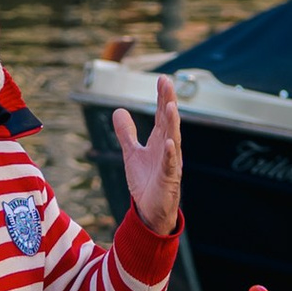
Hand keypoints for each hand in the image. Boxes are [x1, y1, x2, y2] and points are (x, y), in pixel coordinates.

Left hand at [116, 75, 181, 234]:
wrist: (150, 211)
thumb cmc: (146, 181)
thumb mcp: (132, 153)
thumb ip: (126, 133)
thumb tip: (118, 110)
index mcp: (159, 141)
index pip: (161, 115)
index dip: (162, 97)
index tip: (163, 78)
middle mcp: (168, 149)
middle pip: (169, 122)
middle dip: (168, 102)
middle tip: (168, 83)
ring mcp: (170, 164)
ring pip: (173, 140)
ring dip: (172, 124)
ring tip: (171, 107)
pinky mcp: (169, 180)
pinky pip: (170, 165)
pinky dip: (170, 154)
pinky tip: (169, 143)